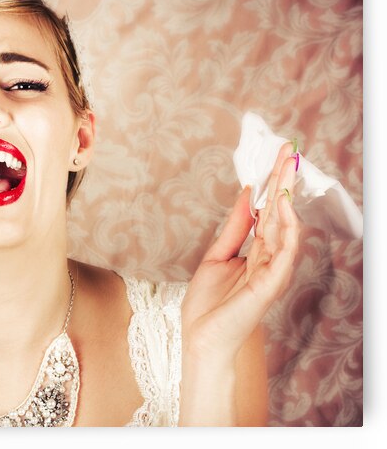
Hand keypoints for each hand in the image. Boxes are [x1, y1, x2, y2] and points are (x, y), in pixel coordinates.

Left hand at [182, 141, 299, 363]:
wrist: (200, 337)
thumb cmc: (208, 304)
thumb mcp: (217, 255)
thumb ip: (235, 227)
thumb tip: (246, 195)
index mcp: (257, 253)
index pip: (269, 212)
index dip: (272, 184)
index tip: (275, 157)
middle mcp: (270, 259)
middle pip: (280, 213)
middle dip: (283, 181)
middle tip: (287, 150)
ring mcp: (273, 271)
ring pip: (286, 227)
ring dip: (286, 195)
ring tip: (286, 167)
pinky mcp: (270, 284)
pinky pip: (284, 251)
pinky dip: (286, 227)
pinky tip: (282, 205)